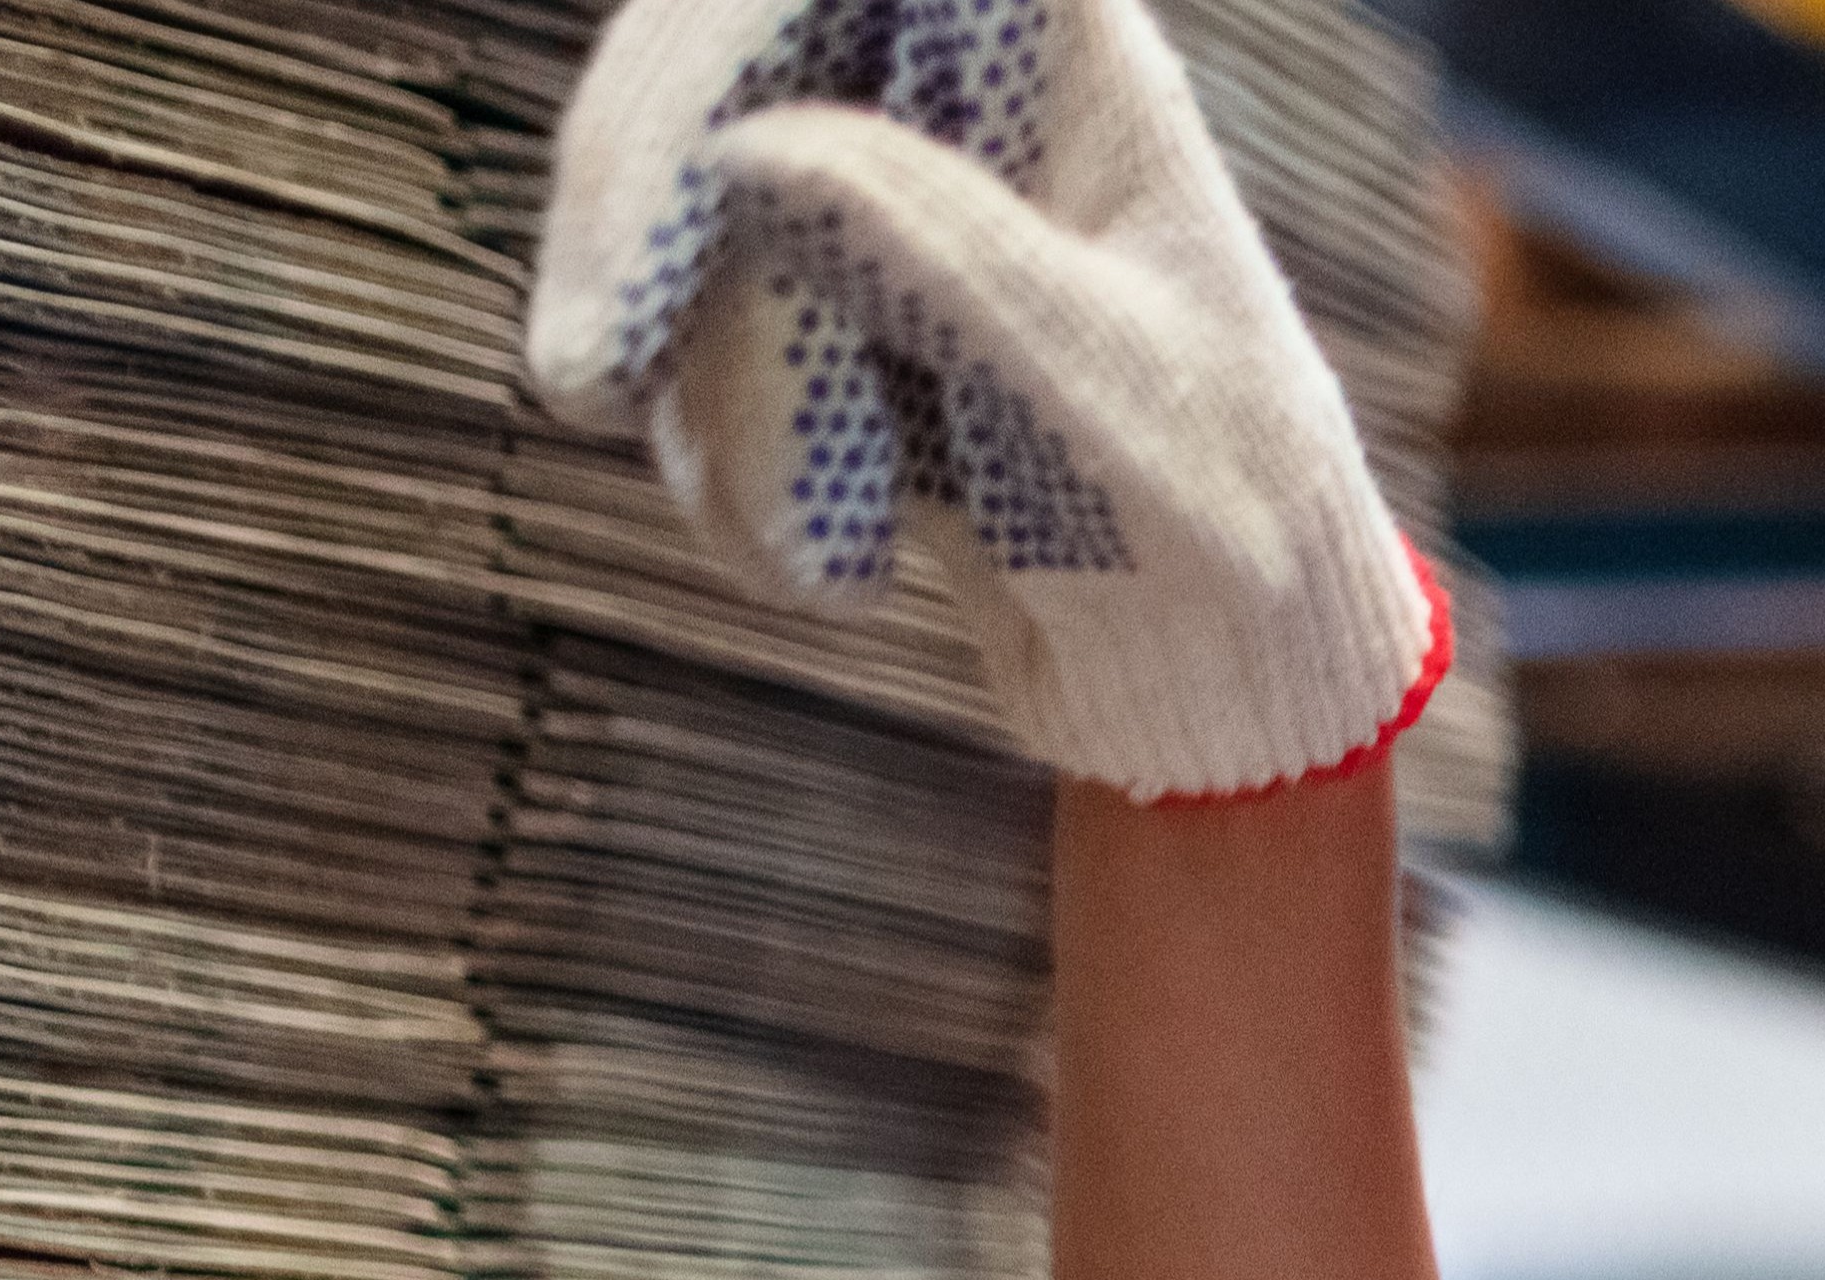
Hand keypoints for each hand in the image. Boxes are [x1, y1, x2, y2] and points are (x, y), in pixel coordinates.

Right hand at [527, 0, 1439, 797]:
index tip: (687, 189)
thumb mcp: (1114, 397)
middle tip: (590, 386)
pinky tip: (832, 569)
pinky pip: (692, 347)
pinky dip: (730, 467)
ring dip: (722, 413)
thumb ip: (957, 258)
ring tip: (836, 569)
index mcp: (1063, 54)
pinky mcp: (821, 311)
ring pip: (685, 239)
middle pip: (706, 77)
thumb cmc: (1234, 523)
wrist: (1230, 672)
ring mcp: (876, 199)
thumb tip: (750, 144)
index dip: (707, 52)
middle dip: (635, 230)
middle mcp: (954, 94)